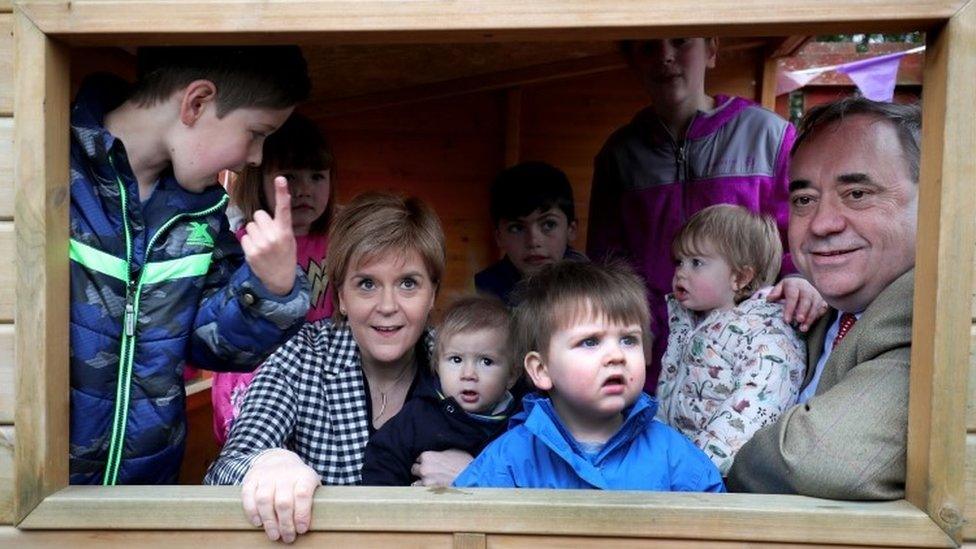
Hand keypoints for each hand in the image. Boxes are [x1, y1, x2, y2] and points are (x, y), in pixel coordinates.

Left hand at [240, 177, 296, 295]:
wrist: (280, 281)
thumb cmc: (285, 256)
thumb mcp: (289, 240)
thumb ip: (279, 226)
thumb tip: (262, 216)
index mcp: (286, 231)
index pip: (284, 209)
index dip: (282, 193)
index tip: (280, 178)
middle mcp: (273, 236)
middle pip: (259, 215)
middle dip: (261, 222)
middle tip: (267, 234)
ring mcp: (261, 244)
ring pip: (250, 225)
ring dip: (254, 232)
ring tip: (262, 244)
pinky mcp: (250, 252)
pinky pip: (244, 237)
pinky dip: (248, 242)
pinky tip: (256, 251)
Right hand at [241, 449, 319, 543]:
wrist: (278, 460)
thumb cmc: (297, 480)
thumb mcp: (311, 484)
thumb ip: (311, 502)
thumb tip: (307, 526)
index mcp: (303, 476)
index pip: (303, 494)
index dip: (302, 514)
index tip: (302, 529)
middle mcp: (285, 474)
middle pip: (283, 501)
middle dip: (285, 524)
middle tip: (288, 538)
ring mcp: (267, 475)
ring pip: (265, 499)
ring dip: (269, 521)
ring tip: (274, 535)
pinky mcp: (251, 478)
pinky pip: (248, 495)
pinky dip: (251, 511)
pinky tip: (258, 522)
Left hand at [410, 449, 472, 486]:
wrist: (472, 478)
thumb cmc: (464, 463)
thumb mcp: (452, 451)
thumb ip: (439, 453)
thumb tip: (438, 455)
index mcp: (427, 455)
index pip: (418, 459)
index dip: (425, 462)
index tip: (432, 465)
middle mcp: (423, 467)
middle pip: (414, 469)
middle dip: (421, 471)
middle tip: (432, 474)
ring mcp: (425, 481)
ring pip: (416, 482)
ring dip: (422, 482)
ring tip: (433, 483)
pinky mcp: (429, 492)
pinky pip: (421, 491)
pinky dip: (425, 491)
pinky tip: (434, 490)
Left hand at [767, 277, 827, 331]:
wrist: (804, 281)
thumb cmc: (790, 287)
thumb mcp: (781, 286)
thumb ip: (775, 292)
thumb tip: (769, 299)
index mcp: (795, 285)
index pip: (792, 297)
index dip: (790, 308)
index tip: (786, 320)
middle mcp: (807, 289)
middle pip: (806, 300)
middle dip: (803, 311)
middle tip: (799, 321)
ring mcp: (816, 294)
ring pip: (815, 306)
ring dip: (810, 318)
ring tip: (803, 328)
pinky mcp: (823, 299)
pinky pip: (822, 308)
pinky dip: (817, 316)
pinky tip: (812, 324)